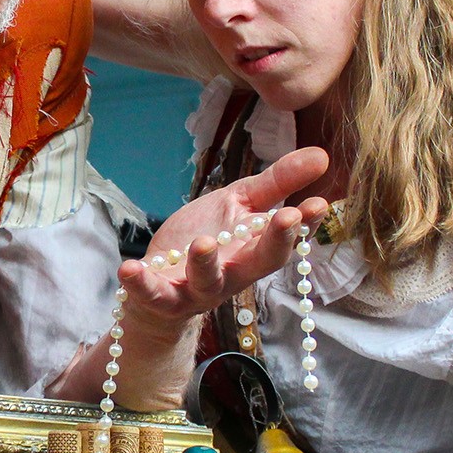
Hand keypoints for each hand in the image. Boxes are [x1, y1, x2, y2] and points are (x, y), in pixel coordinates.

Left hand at [120, 146, 329, 334]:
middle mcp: (233, 273)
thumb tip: (323, 155)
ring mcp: (198, 288)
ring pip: (208, 281)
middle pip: (260, 263)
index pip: (287, 238)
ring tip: (203, 244)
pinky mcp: (163, 298)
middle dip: (276, 242)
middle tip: (287, 216)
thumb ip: (277, 183)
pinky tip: (129, 269)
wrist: (160, 280)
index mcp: (254, 249)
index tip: (319, 203)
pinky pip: (153, 295)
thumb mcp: (240, 203)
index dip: (305, 224)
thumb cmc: (206, 239)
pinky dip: (141, 284)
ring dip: (206, 264)